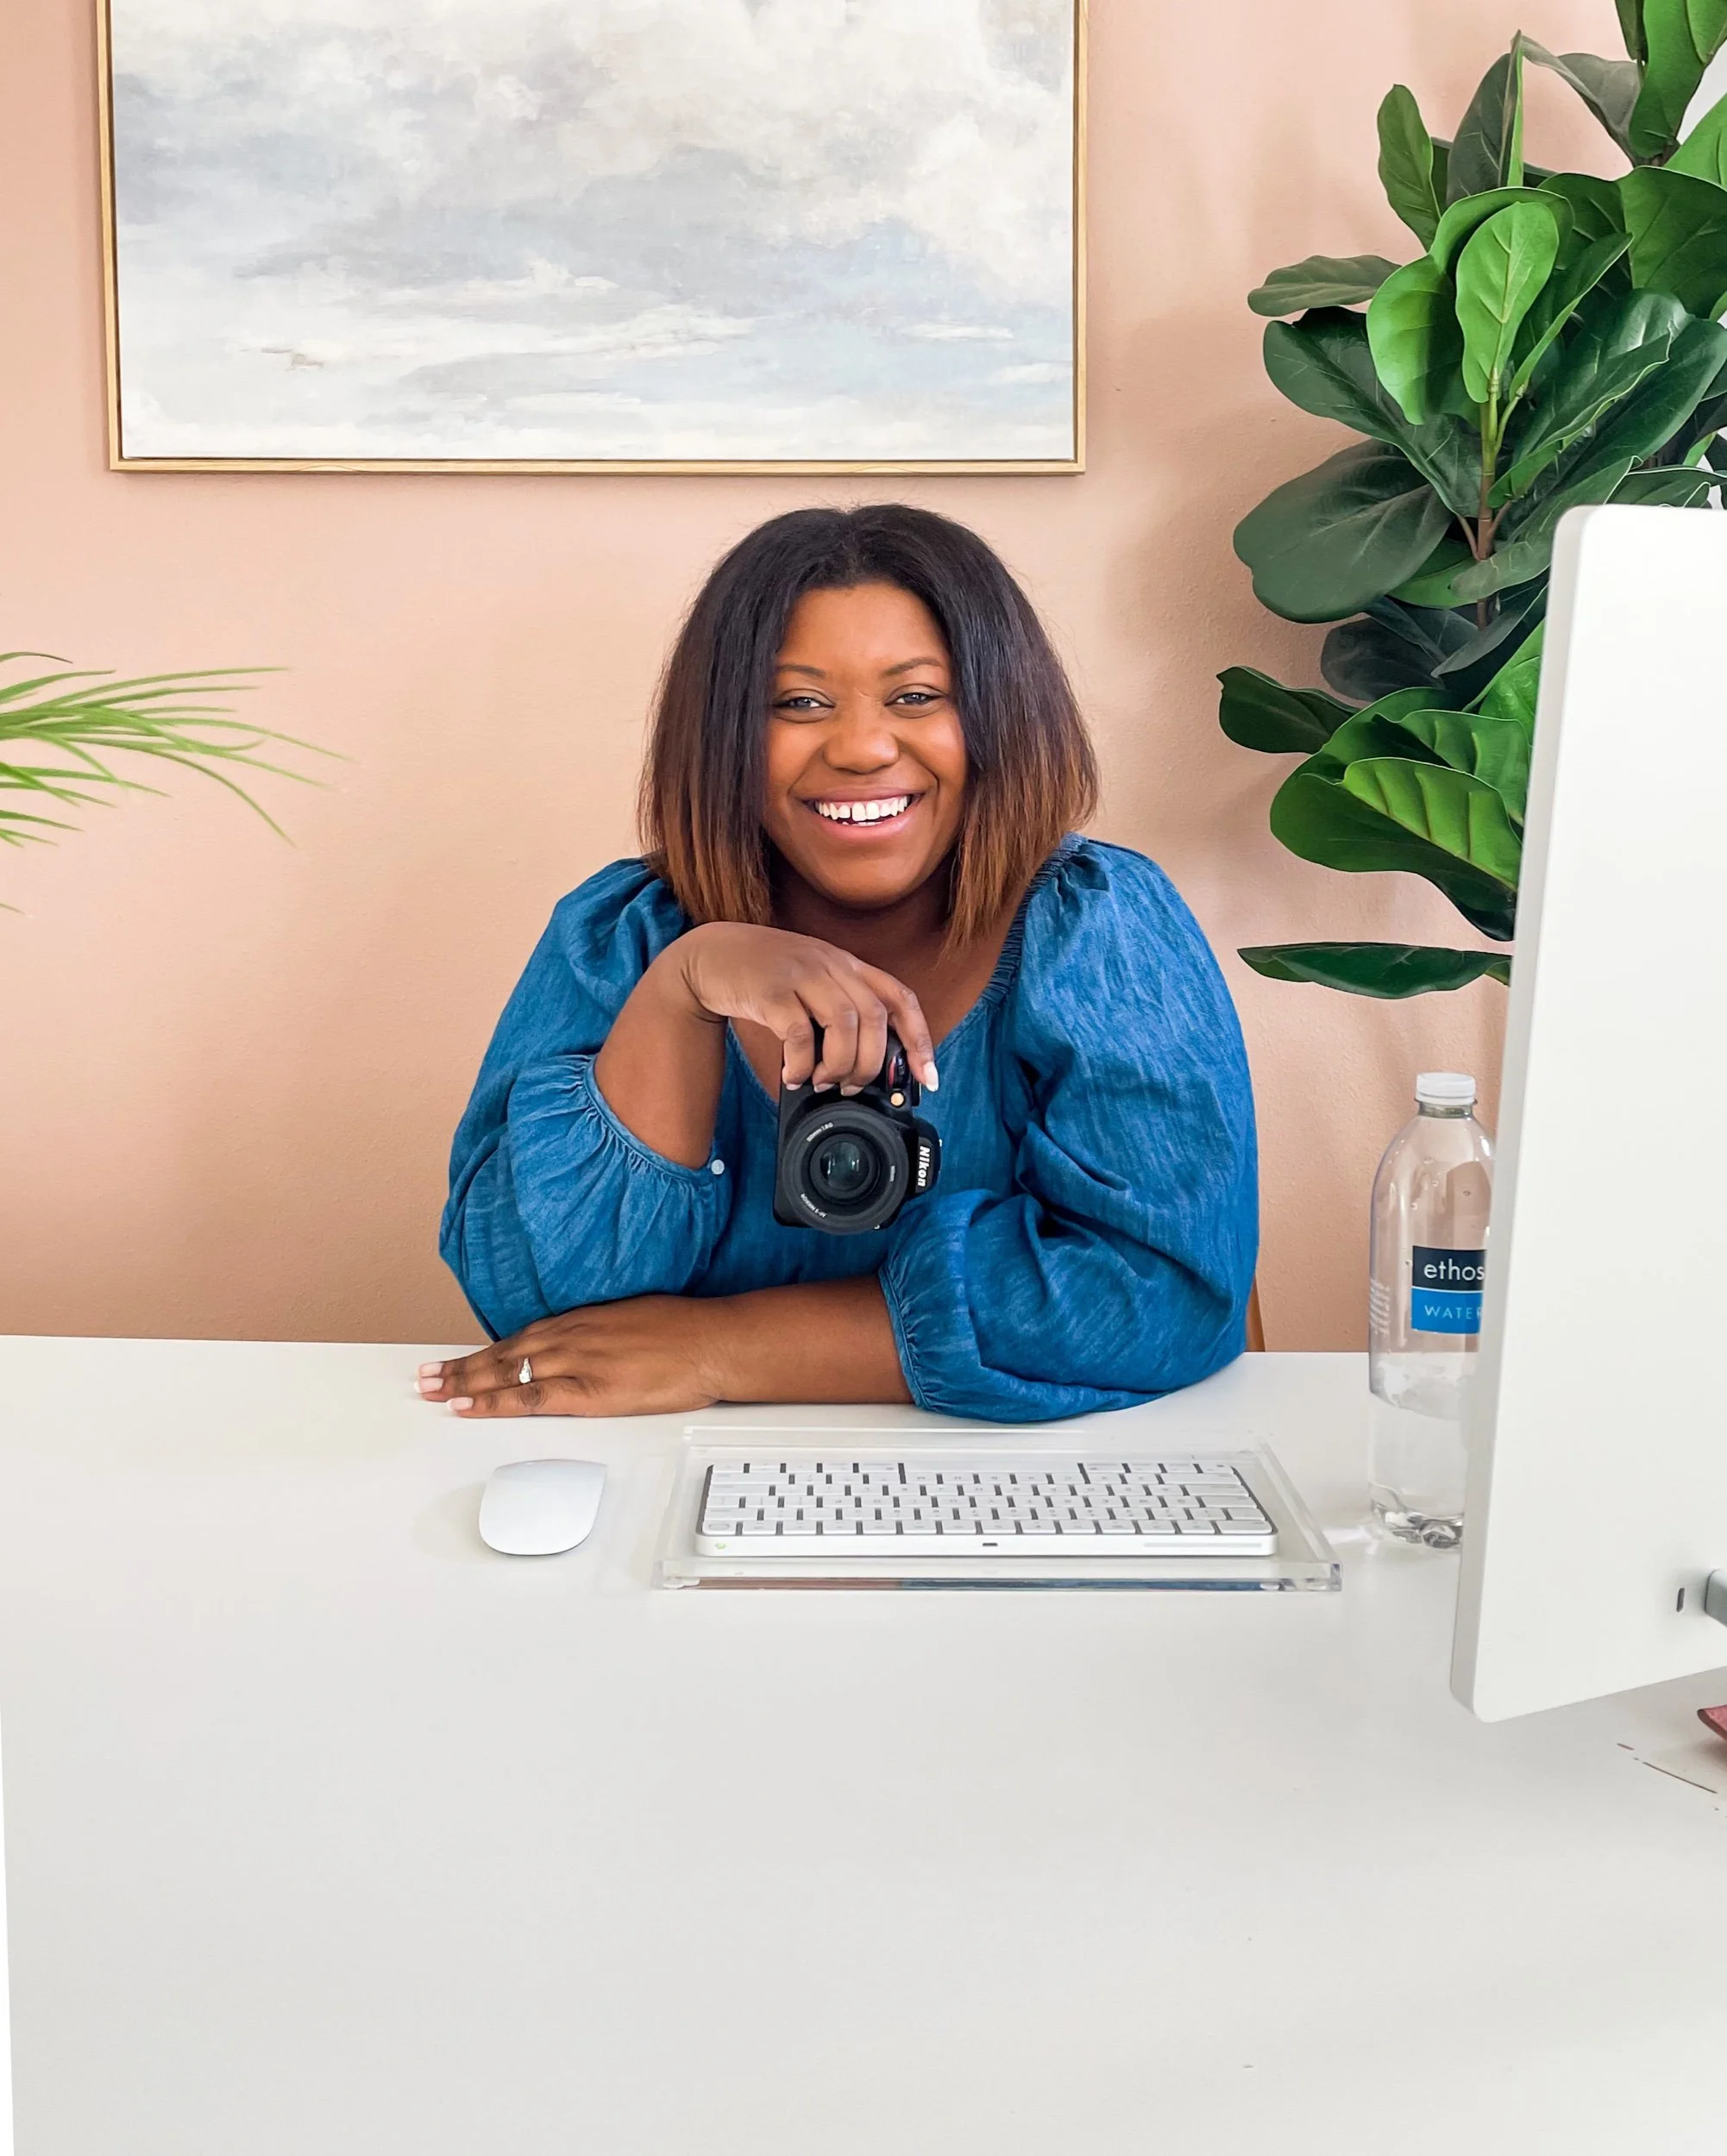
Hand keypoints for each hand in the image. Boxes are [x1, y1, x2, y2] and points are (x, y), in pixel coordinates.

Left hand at [418, 1297, 721, 1418]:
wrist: (712, 1341)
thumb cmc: (682, 1331)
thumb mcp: (632, 1319)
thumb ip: (599, 1335)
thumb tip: (583, 1346)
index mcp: (580, 1321)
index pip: (517, 1338)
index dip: (481, 1353)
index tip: (454, 1362)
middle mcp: (570, 1336)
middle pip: (502, 1354)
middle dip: (459, 1368)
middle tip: (424, 1378)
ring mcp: (576, 1362)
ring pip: (505, 1373)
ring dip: (463, 1383)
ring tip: (431, 1391)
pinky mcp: (588, 1390)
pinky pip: (529, 1397)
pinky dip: (493, 1402)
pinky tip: (468, 1407)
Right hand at [671, 922, 936, 1093]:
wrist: (709, 955)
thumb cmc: (763, 977)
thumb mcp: (810, 983)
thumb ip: (837, 1011)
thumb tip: (860, 1068)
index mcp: (846, 965)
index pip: (899, 998)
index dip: (919, 1039)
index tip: (926, 1078)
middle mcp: (830, 964)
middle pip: (874, 1017)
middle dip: (871, 1063)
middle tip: (853, 1087)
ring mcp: (801, 974)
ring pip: (844, 1024)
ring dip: (839, 1066)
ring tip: (823, 1083)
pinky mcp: (771, 990)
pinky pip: (798, 1034)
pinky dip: (801, 1064)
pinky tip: (793, 1076)